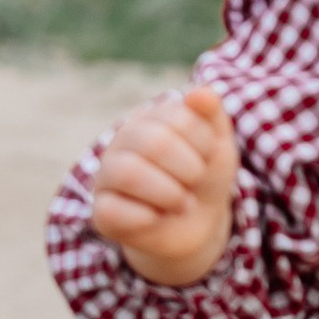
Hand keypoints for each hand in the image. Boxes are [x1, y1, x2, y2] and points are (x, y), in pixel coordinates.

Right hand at [89, 86, 236, 284]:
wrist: (197, 224)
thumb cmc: (203, 177)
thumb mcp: (217, 144)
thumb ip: (211, 114)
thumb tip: (200, 93)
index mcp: (149, 118)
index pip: (180, 117)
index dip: (204, 143)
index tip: (207, 158)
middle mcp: (122, 142)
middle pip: (155, 143)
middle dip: (190, 169)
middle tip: (196, 181)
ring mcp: (107, 177)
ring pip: (129, 174)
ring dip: (170, 193)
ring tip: (183, 203)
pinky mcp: (102, 213)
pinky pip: (113, 211)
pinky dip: (147, 217)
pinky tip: (158, 217)